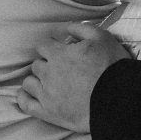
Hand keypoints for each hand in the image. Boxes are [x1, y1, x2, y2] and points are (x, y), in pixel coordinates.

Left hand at [16, 22, 130, 131]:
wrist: (116, 99)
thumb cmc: (110, 66)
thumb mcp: (101, 37)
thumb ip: (80, 28)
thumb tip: (66, 27)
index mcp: (59, 54)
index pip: (43, 45)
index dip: (51, 46)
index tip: (59, 50)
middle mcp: (48, 73)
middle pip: (36, 64)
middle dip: (46, 63)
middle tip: (59, 68)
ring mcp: (46, 94)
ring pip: (29, 83)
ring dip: (36, 80)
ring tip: (47, 82)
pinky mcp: (47, 113)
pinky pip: (25, 104)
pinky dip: (24, 98)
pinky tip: (29, 95)